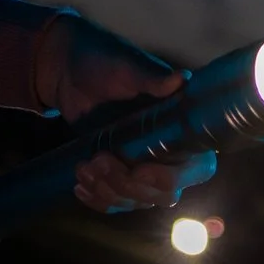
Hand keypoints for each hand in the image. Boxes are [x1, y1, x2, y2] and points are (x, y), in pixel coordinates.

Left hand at [36, 17, 217, 214]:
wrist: (68, 69)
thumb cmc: (104, 60)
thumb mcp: (127, 67)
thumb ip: (153, 78)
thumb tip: (181, 78)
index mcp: (180, 126)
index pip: (195, 168)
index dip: (171, 177)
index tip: (139, 170)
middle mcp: (167, 152)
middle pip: (162, 193)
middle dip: (128, 185)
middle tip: (98, 159)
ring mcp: (141, 166)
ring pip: (136, 201)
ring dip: (108, 192)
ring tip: (83, 167)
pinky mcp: (117, 174)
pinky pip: (115, 202)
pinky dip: (97, 200)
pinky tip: (79, 186)